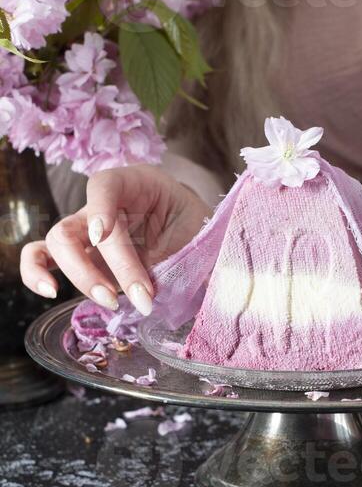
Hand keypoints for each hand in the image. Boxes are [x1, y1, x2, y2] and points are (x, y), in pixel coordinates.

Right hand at [20, 165, 211, 315]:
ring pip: (58, 245)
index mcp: (134, 184)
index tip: (104, 234)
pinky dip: (36, 272)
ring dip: (80, 277)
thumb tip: (189, 287)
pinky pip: (43, 257)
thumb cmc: (194, 222)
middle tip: (136, 296)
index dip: (98, 207)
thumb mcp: (201, 227)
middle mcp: (103, 204)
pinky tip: (50, 292)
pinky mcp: (80, 254)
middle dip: (104, 265)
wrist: (192, 231)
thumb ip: (190, 249)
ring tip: (111, 302)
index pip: (103, 185)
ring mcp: (86, 230)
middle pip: (80, 226)